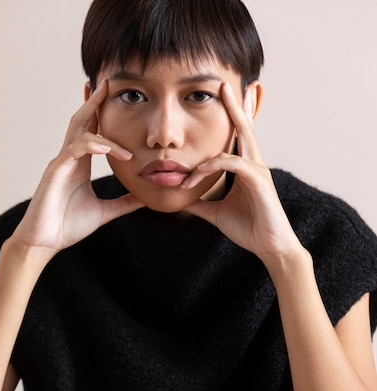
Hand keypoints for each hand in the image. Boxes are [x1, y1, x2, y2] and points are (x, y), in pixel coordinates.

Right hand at [13, 80, 142, 255]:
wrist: (44, 242)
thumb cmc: (68, 226)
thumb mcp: (104, 213)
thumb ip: (123, 203)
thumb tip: (145, 199)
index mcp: (80, 165)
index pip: (92, 132)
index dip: (101, 114)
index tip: (115, 97)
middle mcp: (70, 159)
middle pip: (81, 122)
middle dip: (95, 101)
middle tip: (109, 82)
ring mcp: (61, 163)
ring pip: (77, 130)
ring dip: (94, 116)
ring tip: (111, 104)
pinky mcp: (55, 172)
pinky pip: (75, 150)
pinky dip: (93, 145)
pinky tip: (109, 147)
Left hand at [182, 82, 301, 264]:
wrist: (269, 247)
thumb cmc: (249, 229)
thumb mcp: (215, 213)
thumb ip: (199, 203)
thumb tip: (181, 198)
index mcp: (246, 169)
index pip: (239, 137)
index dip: (233, 117)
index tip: (224, 97)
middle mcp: (254, 165)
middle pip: (245, 127)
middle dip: (236, 104)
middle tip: (225, 83)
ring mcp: (258, 171)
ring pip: (241, 139)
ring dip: (221, 129)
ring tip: (209, 120)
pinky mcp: (259, 181)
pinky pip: (231, 164)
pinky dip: (211, 166)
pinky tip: (197, 174)